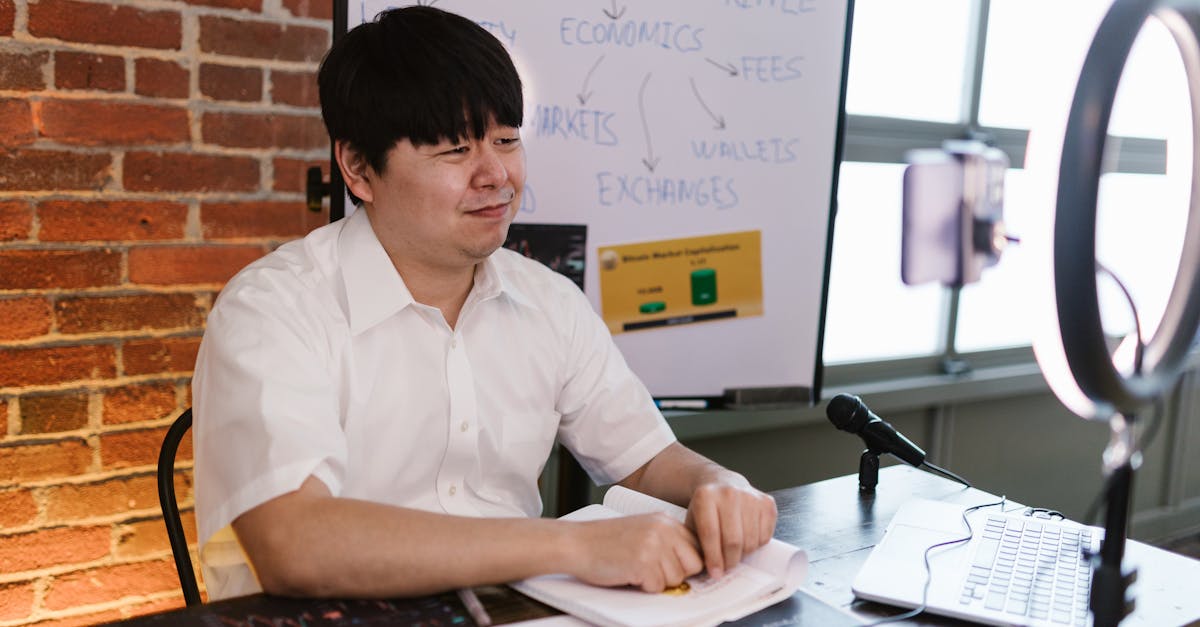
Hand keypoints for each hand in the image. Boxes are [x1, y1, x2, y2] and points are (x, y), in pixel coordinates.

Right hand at [569, 513, 703, 592]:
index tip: (676, 568)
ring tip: (636, 568)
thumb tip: (693, 563)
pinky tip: (628, 573)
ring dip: (658, 581)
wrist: (576, 543)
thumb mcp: (643, 529)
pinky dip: (644, 586)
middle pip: (694, 564)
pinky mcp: (643, 563)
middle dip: (677, 573)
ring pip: (677, 579)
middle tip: (653, 570)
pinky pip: (658, 587)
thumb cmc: (605, 541)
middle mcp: (664, 530)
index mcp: (665, 521)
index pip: (698, 546)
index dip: (687, 562)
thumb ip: (668, 540)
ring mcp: (654, 546)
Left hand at [685, 481, 776, 578]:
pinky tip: (746, 540)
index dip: (714, 558)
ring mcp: (750, 496)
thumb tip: (709, 572)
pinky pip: (765, 536)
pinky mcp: (767, 502)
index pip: (711, 534)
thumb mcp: (693, 522)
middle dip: (729, 561)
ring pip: (750, 540)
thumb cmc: (706, 509)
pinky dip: (756, 545)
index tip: (715, 573)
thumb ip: (696, 544)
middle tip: (726, 568)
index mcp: (706, 496)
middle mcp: (729, 493)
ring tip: (734, 554)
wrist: (722, 484)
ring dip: (743, 554)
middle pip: (733, 540)